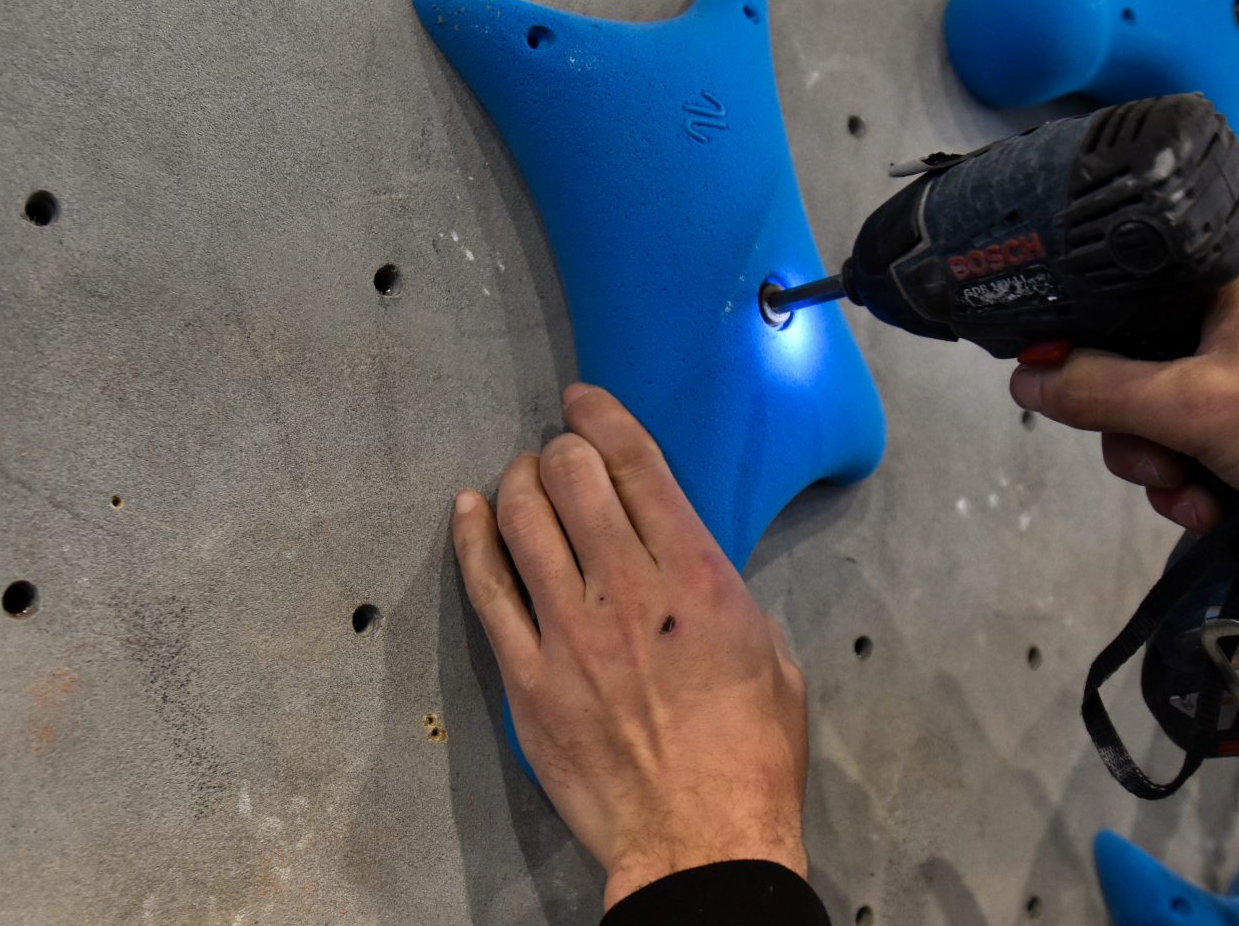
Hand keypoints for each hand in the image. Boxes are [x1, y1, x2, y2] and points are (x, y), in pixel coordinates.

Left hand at [450, 383, 808, 908]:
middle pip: (571, 478)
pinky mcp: (526, 675)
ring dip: (517, 482)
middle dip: (560, 449)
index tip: (583, 401)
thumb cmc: (748, 756)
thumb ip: (722, 595)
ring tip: (521, 478)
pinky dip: (472, 537)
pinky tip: (468, 512)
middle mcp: (626, 590)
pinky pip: (485, 587)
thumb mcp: (769, 654)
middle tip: (559, 452)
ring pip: (521, 520)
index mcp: (696, 578)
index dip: (602, 418)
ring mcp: (568, 631)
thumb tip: (691, 568)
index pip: (637, 466)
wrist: (698, 837)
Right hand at [1008, 248, 1238, 584]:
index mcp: (1207, 275)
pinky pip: (1201, 439)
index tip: (1061, 394)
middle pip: (1126, 369)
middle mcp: (1225, 310)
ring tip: (1197, 499)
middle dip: (1132, 435)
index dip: (1073, 348)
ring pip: (1161, 415)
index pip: (1106, 297)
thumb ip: (1098, 392)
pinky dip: (1200, 478)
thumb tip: (1024, 377)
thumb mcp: (1193, 406)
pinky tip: (1218, 507)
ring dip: (1167, 468)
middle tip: (1157, 468)